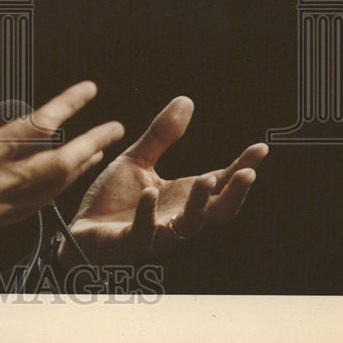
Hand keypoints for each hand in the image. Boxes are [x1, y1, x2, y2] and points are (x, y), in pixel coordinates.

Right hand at [0, 49, 125, 253]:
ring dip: (80, 167)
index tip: (89, 90)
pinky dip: (58, 191)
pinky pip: (38, 207)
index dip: (68, 105)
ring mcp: (0, 205)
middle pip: (61, 162)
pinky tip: (62, 183)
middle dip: (92, 142)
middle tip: (115, 127)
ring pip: (55, 187)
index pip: (37, 125)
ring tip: (97, 151)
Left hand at [59, 96, 267, 266]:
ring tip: (209, 179)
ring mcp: (156, 234)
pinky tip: (150, 194)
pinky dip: (148, 214)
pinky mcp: (129, 243)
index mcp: (182, 197)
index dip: (243, 167)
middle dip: (235, 192)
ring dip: (199, 203)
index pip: (221, 182)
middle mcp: (176, 218)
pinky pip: (143, 231)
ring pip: (187, 224)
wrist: (80, 230)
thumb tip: (186, 100)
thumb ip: (161, 135)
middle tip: (248, 172)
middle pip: (217, 210)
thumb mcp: (137, 160)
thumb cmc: (113, 200)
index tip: (261, 148)